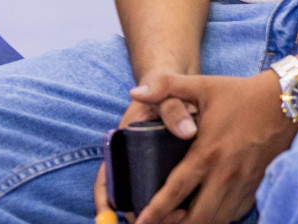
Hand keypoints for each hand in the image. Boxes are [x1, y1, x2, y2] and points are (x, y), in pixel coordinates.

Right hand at [92, 72, 200, 222]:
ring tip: (182, 217)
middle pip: (129, 198)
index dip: (104, 203)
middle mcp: (133, 162)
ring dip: (161, 213)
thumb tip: (187, 131)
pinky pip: (169, 193)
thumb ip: (173, 108)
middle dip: (141, 213)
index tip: (110, 216)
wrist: (179, 87)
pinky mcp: (169, 172)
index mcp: (122, 146)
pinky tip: (193, 208)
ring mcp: (149, 169)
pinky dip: (177, 204)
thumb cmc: (167, 92)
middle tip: (165, 218)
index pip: (105, 181)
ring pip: (149, 200)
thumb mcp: (167, 96)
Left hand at [127, 71, 296, 223]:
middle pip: (197, 218)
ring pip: (217, 220)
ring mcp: (243, 184)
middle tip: (159, 223)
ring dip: (197, 223)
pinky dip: (218, 218)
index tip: (141, 221)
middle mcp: (225, 174)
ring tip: (179, 221)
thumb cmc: (242, 94)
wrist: (286, 102)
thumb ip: (166, 86)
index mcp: (207, 152)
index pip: (176, 190)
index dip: (156, 210)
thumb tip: (135, 92)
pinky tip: (206, 211)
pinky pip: (234, 214)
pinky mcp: (256, 187)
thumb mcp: (203, 84)